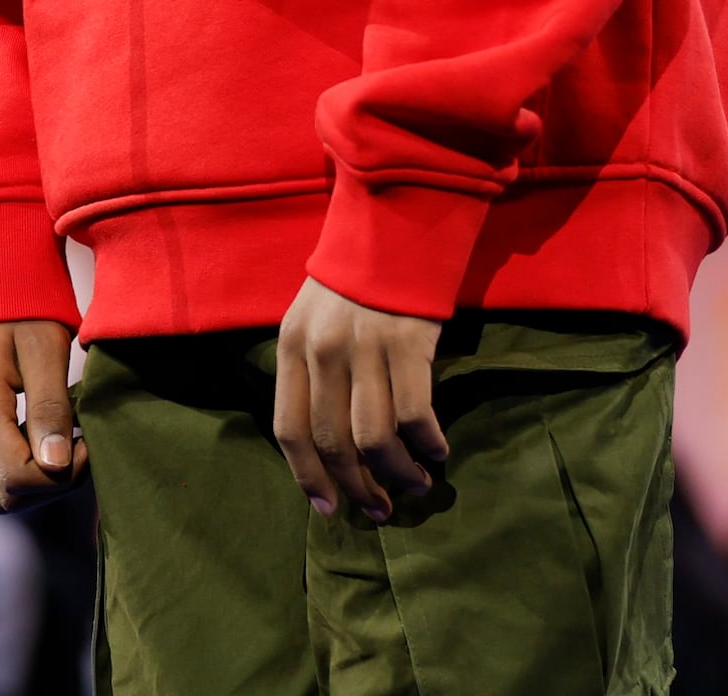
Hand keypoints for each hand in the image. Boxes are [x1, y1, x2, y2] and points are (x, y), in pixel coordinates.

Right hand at [0, 319, 84, 509]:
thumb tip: (57, 467)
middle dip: (52, 484)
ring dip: (39, 481)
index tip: (89, 441)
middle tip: (82, 445)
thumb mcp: (45, 349)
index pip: (18, 478)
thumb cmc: (20, 309)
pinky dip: (24, 471)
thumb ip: (50, 408)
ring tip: (67, 441)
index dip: (62, 474)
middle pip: (6, 496)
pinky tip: (46, 438)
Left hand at [272, 277, 446, 521]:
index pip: (289, 429)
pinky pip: (415, 414)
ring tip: (417, 486)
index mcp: (291, 345)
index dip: (308, 478)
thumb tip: (327, 444)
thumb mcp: (313, 316)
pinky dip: (427, 443)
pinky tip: (438, 450)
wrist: (395, 218)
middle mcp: (322, 350)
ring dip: (397, 475)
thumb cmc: (356, 275)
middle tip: (380, 509)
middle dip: (358, 487)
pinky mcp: (409, 342)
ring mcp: (365, 347)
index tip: (328, 508)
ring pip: (374, 438)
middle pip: (333, 443)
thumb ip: (312, 370)